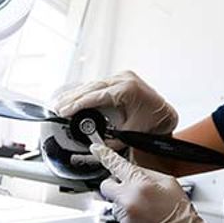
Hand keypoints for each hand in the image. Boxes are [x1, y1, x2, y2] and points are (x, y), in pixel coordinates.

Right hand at [54, 71, 178, 136]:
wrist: (166, 115)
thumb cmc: (154, 122)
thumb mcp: (132, 133)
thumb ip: (111, 139)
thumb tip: (95, 145)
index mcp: (128, 90)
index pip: (96, 95)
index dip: (78, 103)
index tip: (65, 110)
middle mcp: (124, 79)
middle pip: (92, 87)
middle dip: (73, 97)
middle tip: (57, 106)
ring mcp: (122, 77)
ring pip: (94, 84)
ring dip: (77, 94)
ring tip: (62, 102)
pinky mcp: (120, 79)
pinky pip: (99, 84)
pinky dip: (86, 92)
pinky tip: (75, 97)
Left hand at [91, 144, 223, 222]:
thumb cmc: (181, 215)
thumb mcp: (170, 184)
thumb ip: (146, 174)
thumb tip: (132, 171)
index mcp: (141, 185)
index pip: (116, 165)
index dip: (104, 154)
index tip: (95, 149)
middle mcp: (129, 203)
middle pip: (106, 187)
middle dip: (116, 187)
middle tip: (133, 193)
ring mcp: (125, 221)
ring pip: (115, 206)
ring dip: (127, 207)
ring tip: (148, 214)